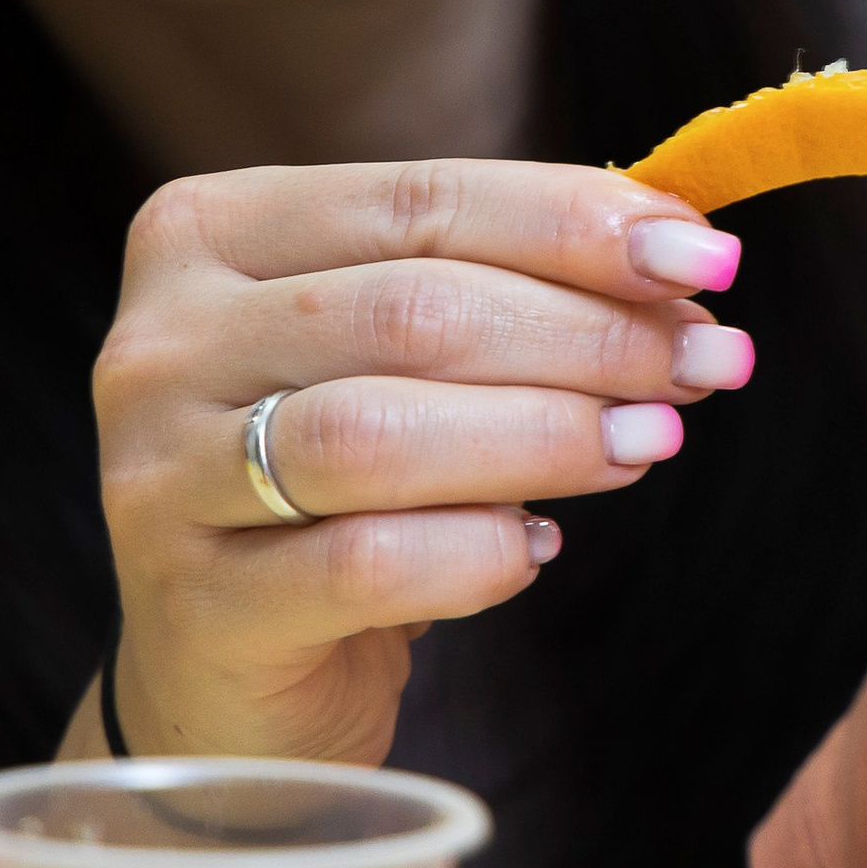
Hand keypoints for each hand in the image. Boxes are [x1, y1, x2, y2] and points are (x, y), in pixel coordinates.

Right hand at [89, 160, 750, 766]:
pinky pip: (364, 564)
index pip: (424, 201)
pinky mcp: (194, 609)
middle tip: (706, 360)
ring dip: (547, 431)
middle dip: (588, 331)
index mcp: (213, 233)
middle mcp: (161, 343)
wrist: (241, 667)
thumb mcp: (421, 353)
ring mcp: (157, 478)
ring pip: (381, 431)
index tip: (709, 255)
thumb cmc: (353, 475)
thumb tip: (688, 254)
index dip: (579, 222)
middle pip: (413, 309)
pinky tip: (536, 545)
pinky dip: (477, 549)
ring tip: (648, 441)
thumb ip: (523, 286)